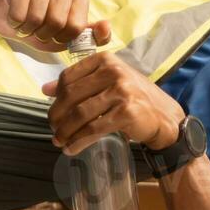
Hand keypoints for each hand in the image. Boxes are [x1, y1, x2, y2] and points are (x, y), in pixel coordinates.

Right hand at [0, 0, 111, 50]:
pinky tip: (17, 18)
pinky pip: (19, 15)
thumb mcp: (68, 38)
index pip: (75, 27)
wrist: (9, 17)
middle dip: (44, 35)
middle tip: (38, 30)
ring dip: (28, 30)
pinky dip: (15, 24)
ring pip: (36, 19)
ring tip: (27, 24)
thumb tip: (106, 27)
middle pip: (56, 22)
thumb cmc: (41, 28)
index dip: (61, 39)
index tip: (54, 35)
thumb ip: (91, 37)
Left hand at [42, 52, 184, 154]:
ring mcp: (121, 91)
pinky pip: (93, 129)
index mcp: (105, 60)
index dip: (56, 97)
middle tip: (53, 130)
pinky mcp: (126, 112)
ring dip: (65, 131)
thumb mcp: (107, 83)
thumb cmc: (133, 98)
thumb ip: (79, 83)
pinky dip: (79, 141)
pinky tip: (72, 148)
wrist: (163, 116)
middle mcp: (113, 72)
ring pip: (80, 114)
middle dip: (57, 116)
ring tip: (59, 142)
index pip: (68, 77)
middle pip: (71, 95)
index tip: (53, 112)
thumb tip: (45, 89)